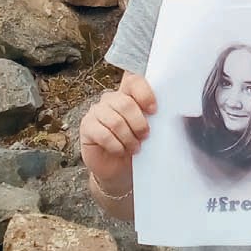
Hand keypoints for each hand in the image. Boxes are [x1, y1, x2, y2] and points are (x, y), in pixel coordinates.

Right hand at [80, 71, 155, 189]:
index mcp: (128, 93)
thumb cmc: (137, 145)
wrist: (119, 169)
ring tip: (134, 148)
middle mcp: (111, 98)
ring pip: (116, 120)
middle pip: (126, 103)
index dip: (145, 93)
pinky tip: (120, 151)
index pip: (134, 81)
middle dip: (139, 123)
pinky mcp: (87, 126)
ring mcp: (97, 111)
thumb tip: (163, 112)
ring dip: (128, 138)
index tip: (154, 111)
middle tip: (145, 136)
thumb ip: (152, 116)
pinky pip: (103, 134)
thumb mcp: (147, 129)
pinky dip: (116, 145)